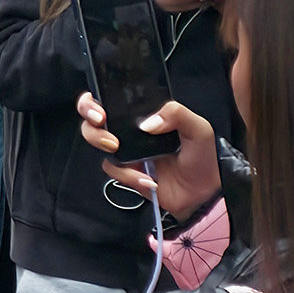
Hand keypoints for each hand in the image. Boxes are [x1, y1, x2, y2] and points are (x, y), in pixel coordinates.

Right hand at [81, 91, 220, 216]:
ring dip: (101, 141)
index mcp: (148, 115)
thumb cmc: (203, 157)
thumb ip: (176, 114)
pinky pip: (113, 168)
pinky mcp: (127, 172)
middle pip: (95, 118)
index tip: (101, 108)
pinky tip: (148, 178)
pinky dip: (127, 174)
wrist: (203, 194)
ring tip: (116, 148)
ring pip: (97, 141)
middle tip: (101, 123)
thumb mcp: (198, 128)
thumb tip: (146, 123)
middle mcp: (133, 131)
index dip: (99, 99)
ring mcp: (128, 152)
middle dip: (90, 116)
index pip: (116, 99)